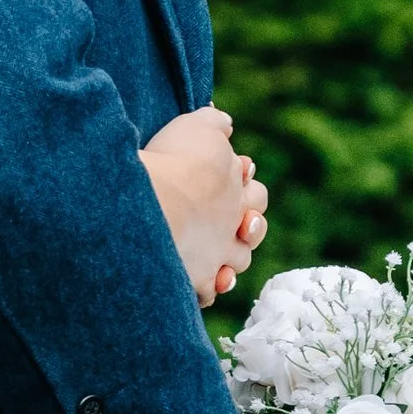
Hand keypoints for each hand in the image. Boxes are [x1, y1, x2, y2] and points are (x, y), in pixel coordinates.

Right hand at [141, 105, 268, 305]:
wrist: (157, 203)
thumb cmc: (177, 162)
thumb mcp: (197, 128)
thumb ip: (213, 123)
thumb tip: (224, 121)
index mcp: (237, 191)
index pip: (255, 193)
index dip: (243, 186)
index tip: (227, 178)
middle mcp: (234, 226)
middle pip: (254, 230)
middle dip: (247, 225)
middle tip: (228, 218)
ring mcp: (217, 256)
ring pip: (236, 264)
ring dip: (228, 260)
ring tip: (213, 252)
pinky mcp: (196, 280)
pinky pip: (207, 292)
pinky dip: (205, 288)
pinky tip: (194, 280)